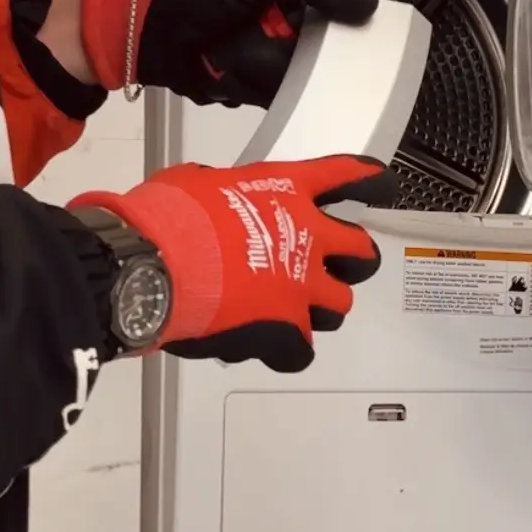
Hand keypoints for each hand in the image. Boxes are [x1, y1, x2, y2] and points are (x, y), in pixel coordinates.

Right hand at [69, 155, 396, 371]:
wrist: (149, 265)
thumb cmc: (166, 218)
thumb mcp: (197, 181)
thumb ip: (225, 192)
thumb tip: (216, 203)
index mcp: (287, 191)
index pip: (349, 179)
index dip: (372, 183)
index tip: (382, 187)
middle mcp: (307, 237)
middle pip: (362, 252)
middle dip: (353, 259)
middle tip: (334, 265)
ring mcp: (301, 287)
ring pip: (341, 305)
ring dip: (321, 307)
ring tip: (295, 309)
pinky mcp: (285, 330)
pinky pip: (303, 353)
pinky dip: (287, 352)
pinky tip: (268, 346)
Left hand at [78, 0, 380, 105]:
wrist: (137, 28)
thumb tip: (369, 2)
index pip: (339, 7)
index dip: (341, 23)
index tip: (337, 32)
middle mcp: (283, 20)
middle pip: (318, 52)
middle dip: (284, 49)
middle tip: (259, 34)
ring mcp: (265, 53)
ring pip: (289, 78)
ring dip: (255, 67)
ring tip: (223, 50)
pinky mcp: (246, 83)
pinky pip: (262, 96)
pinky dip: (239, 85)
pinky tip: (218, 69)